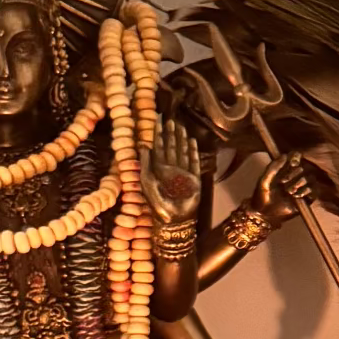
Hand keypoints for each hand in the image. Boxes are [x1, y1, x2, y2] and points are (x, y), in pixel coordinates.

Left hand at [144, 114, 208, 239]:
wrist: (175, 219)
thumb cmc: (158, 204)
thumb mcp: (146, 182)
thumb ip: (145, 164)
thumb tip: (143, 145)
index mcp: (158, 168)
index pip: (158, 146)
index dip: (158, 133)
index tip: (158, 120)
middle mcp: (171, 168)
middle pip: (171, 146)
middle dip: (171, 133)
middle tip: (171, 119)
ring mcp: (183, 173)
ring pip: (182, 151)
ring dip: (182, 139)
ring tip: (181, 127)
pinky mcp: (194, 179)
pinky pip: (193, 162)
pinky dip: (193, 152)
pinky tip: (191, 142)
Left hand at [252, 154, 310, 232]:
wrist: (264, 214)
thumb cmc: (261, 196)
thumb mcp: (264, 179)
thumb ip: (273, 167)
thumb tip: (285, 155)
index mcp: (284, 170)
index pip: (295, 158)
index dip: (296, 158)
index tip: (292, 163)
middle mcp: (294, 177)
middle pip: (304, 167)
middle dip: (294, 174)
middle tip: (283, 182)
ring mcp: (301, 188)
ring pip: (310, 178)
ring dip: (300, 183)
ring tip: (289, 191)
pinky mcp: (307, 199)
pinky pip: (314, 190)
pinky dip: (306, 191)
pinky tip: (296, 196)